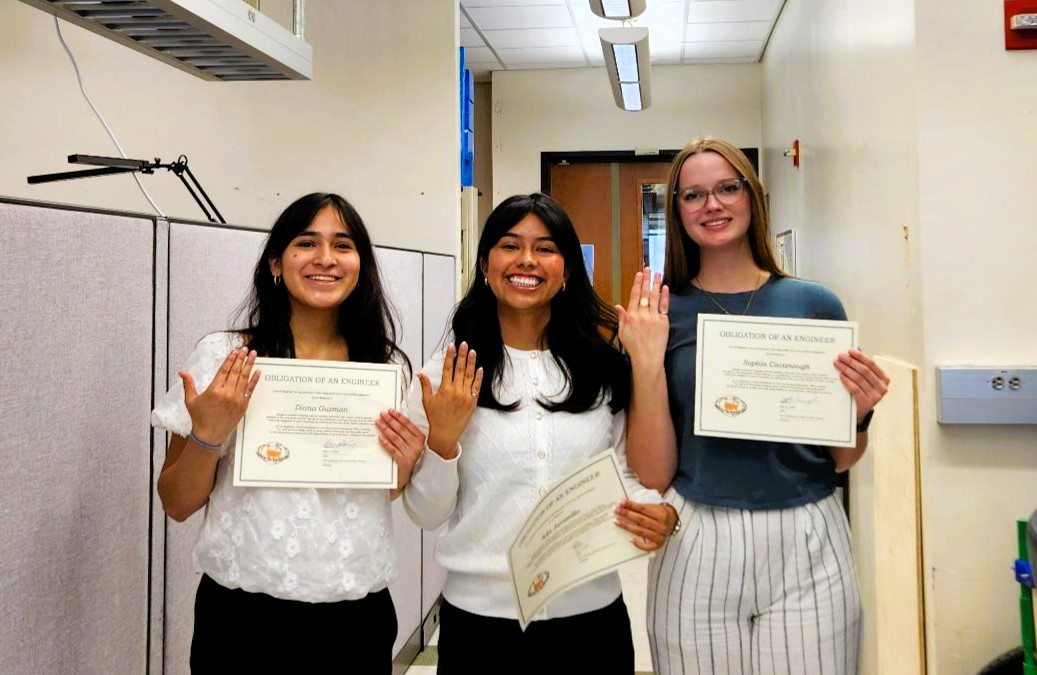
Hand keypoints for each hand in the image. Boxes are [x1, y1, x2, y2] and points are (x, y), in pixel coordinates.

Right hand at [180, 347, 260, 445]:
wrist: (209, 435)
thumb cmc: (199, 418)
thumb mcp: (190, 400)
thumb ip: (188, 384)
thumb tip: (182, 372)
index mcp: (214, 390)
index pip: (224, 370)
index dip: (230, 360)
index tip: (234, 351)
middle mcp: (227, 393)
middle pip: (236, 372)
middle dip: (241, 358)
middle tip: (245, 349)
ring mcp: (236, 399)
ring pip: (244, 378)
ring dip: (249, 365)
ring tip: (253, 354)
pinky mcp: (243, 405)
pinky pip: (250, 390)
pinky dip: (254, 380)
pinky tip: (258, 371)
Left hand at [376, 409, 425, 489]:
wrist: (408, 477)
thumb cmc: (409, 457)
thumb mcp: (412, 444)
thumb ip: (406, 433)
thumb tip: (394, 419)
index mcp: (420, 439)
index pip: (408, 425)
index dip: (399, 417)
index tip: (390, 411)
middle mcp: (417, 446)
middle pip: (401, 430)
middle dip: (390, 421)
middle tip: (381, 414)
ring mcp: (411, 454)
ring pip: (396, 438)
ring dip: (386, 429)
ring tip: (378, 423)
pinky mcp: (403, 462)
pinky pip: (393, 450)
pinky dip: (386, 443)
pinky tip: (380, 438)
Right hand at [418, 342, 482, 458]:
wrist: (445, 434)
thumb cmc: (435, 418)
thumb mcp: (427, 401)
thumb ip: (425, 385)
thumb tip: (420, 373)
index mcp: (444, 389)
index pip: (447, 368)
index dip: (449, 356)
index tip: (451, 347)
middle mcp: (456, 391)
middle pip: (459, 369)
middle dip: (461, 355)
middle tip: (464, 344)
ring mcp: (465, 396)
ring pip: (469, 376)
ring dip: (471, 363)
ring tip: (472, 352)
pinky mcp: (472, 402)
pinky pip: (476, 387)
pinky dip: (478, 377)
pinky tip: (480, 368)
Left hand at [614, 500, 678, 551]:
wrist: (674, 521)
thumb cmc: (661, 513)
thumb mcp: (655, 506)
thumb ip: (641, 506)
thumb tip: (624, 504)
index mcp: (661, 514)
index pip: (643, 509)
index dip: (631, 505)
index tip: (621, 503)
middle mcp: (662, 526)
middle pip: (640, 519)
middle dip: (627, 514)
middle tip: (616, 511)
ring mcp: (660, 536)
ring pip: (641, 531)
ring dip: (628, 526)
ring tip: (618, 522)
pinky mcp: (659, 544)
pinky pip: (647, 546)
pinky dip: (639, 544)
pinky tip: (631, 539)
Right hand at [616, 267, 669, 368]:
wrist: (647, 359)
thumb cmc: (633, 348)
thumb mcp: (622, 333)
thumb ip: (621, 318)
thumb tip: (618, 306)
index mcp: (631, 316)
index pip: (634, 296)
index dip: (637, 284)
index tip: (639, 274)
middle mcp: (642, 315)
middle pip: (645, 294)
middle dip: (646, 280)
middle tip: (648, 268)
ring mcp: (653, 318)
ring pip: (655, 297)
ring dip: (656, 284)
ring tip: (658, 274)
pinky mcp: (663, 322)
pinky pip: (664, 306)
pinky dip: (665, 296)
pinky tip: (665, 288)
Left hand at [834, 348, 889, 422]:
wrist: (859, 412)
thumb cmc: (861, 393)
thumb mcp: (864, 380)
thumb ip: (861, 369)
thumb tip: (850, 353)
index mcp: (884, 378)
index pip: (872, 364)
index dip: (860, 357)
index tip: (850, 351)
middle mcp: (882, 387)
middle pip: (865, 371)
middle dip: (851, 362)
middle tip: (840, 356)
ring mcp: (876, 396)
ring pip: (859, 379)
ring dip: (847, 370)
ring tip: (837, 364)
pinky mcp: (867, 403)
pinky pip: (856, 389)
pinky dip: (848, 381)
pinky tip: (841, 376)